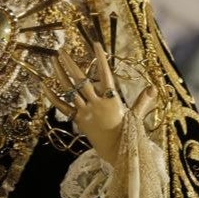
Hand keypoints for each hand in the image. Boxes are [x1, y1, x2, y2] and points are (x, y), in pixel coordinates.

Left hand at [43, 43, 155, 163]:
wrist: (116, 153)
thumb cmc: (128, 134)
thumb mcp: (136, 115)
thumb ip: (143, 100)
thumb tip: (154, 87)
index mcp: (112, 99)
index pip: (106, 73)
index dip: (101, 59)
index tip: (95, 44)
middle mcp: (96, 103)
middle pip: (81, 80)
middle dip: (71, 64)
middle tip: (62, 51)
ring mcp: (85, 111)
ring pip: (70, 90)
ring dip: (60, 74)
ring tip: (54, 61)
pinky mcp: (78, 120)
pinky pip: (63, 106)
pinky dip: (53, 96)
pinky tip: (45, 86)